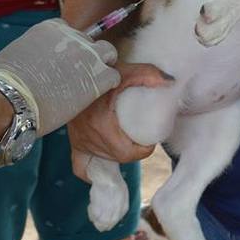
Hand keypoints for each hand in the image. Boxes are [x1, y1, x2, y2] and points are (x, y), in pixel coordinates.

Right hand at [0, 19, 120, 136]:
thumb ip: (34, 49)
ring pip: (108, 53)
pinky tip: (96, 94)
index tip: (64, 61)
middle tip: (78, 74)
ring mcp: (88, 55)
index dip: (69, 47)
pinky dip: (107, 84)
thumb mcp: (16, 53)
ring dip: (103, 65)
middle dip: (86, 56)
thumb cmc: (4, 83)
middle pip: (90, 41)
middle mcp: (74, 36)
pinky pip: (113, 76)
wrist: (10, 100)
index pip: (70, 30)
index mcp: (52, 27)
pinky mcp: (98, 76)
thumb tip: (35, 60)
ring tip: (92, 82)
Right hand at [68, 63, 173, 177]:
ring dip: (119, 154)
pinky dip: (94, 168)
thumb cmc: (97, 72)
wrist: (69, 72)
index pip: (127, 153)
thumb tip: (171, 82)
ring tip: (129, 140)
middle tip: (143, 136)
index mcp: (101, 125)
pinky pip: (82, 167)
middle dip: (135, 150)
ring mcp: (79, 142)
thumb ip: (149, 74)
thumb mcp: (125, 71)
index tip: (151, 138)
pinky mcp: (73, 142)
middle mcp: (88, 138)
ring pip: (105, 160)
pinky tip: (105, 162)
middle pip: (118, 157)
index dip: (144, 149)